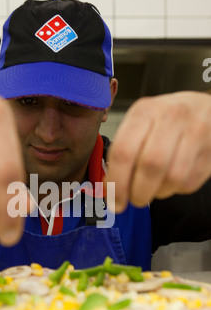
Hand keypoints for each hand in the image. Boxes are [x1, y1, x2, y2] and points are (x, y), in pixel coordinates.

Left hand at [106, 91, 210, 211]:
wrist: (204, 108)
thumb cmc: (165, 121)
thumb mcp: (139, 126)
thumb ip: (121, 156)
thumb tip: (108, 191)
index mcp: (145, 111)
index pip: (124, 151)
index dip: (117, 183)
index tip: (115, 202)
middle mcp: (171, 117)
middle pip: (150, 165)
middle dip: (139, 192)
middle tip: (135, 199)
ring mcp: (195, 132)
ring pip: (173, 177)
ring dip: (159, 192)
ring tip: (154, 188)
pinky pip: (189, 183)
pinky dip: (177, 190)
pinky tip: (172, 180)